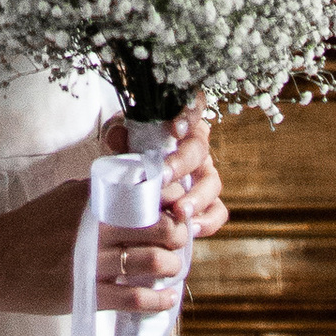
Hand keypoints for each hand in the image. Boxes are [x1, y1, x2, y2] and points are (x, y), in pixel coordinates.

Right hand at [0, 173, 189, 317]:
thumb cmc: (31, 226)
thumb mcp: (64, 196)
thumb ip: (98, 193)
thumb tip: (134, 189)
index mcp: (92, 199)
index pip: (147, 195)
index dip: (172, 203)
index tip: (179, 210)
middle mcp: (96, 227)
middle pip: (159, 229)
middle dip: (179, 236)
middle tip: (181, 240)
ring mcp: (93, 262)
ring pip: (152, 262)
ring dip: (172, 266)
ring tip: (174, 268)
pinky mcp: (87, 294)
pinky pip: (133, 298)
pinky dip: (157, 300)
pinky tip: (167, 299)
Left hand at [111, 103, 229, 252]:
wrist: (130, 181)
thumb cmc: (128, 150)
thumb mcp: (118, 137)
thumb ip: (118, 134)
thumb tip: (118, 137)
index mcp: (181, 123)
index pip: (194, 106)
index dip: (189, 115)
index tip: (175, 129)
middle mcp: (197, 147)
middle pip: (199, 150)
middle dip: (182, 164)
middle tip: (163, 178)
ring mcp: (204, 175)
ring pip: (213, 183)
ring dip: (197, 198)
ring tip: (179, 212)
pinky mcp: (208, 202)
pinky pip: (217, 211)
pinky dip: (207, 221)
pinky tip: (190, 228)